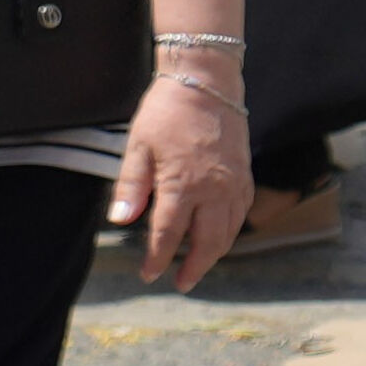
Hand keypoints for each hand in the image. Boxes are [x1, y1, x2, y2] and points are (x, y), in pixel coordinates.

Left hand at [101, 72, 247, 292]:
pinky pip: (242, 212)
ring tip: (198, 266)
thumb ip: (131, 187)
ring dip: (214, 253)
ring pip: (229, 231)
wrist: (206, 82)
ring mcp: (235, 184)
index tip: (148, 275)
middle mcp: (214, 190)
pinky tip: (220, 235)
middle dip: (194, 267)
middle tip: (180, 283)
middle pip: (207, 242)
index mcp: (183, 184)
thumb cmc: (166, 112)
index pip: (169, 234)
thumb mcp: (138, 147)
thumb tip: (119, 221)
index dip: (158, 258)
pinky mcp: (245, 175)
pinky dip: (231, 230)